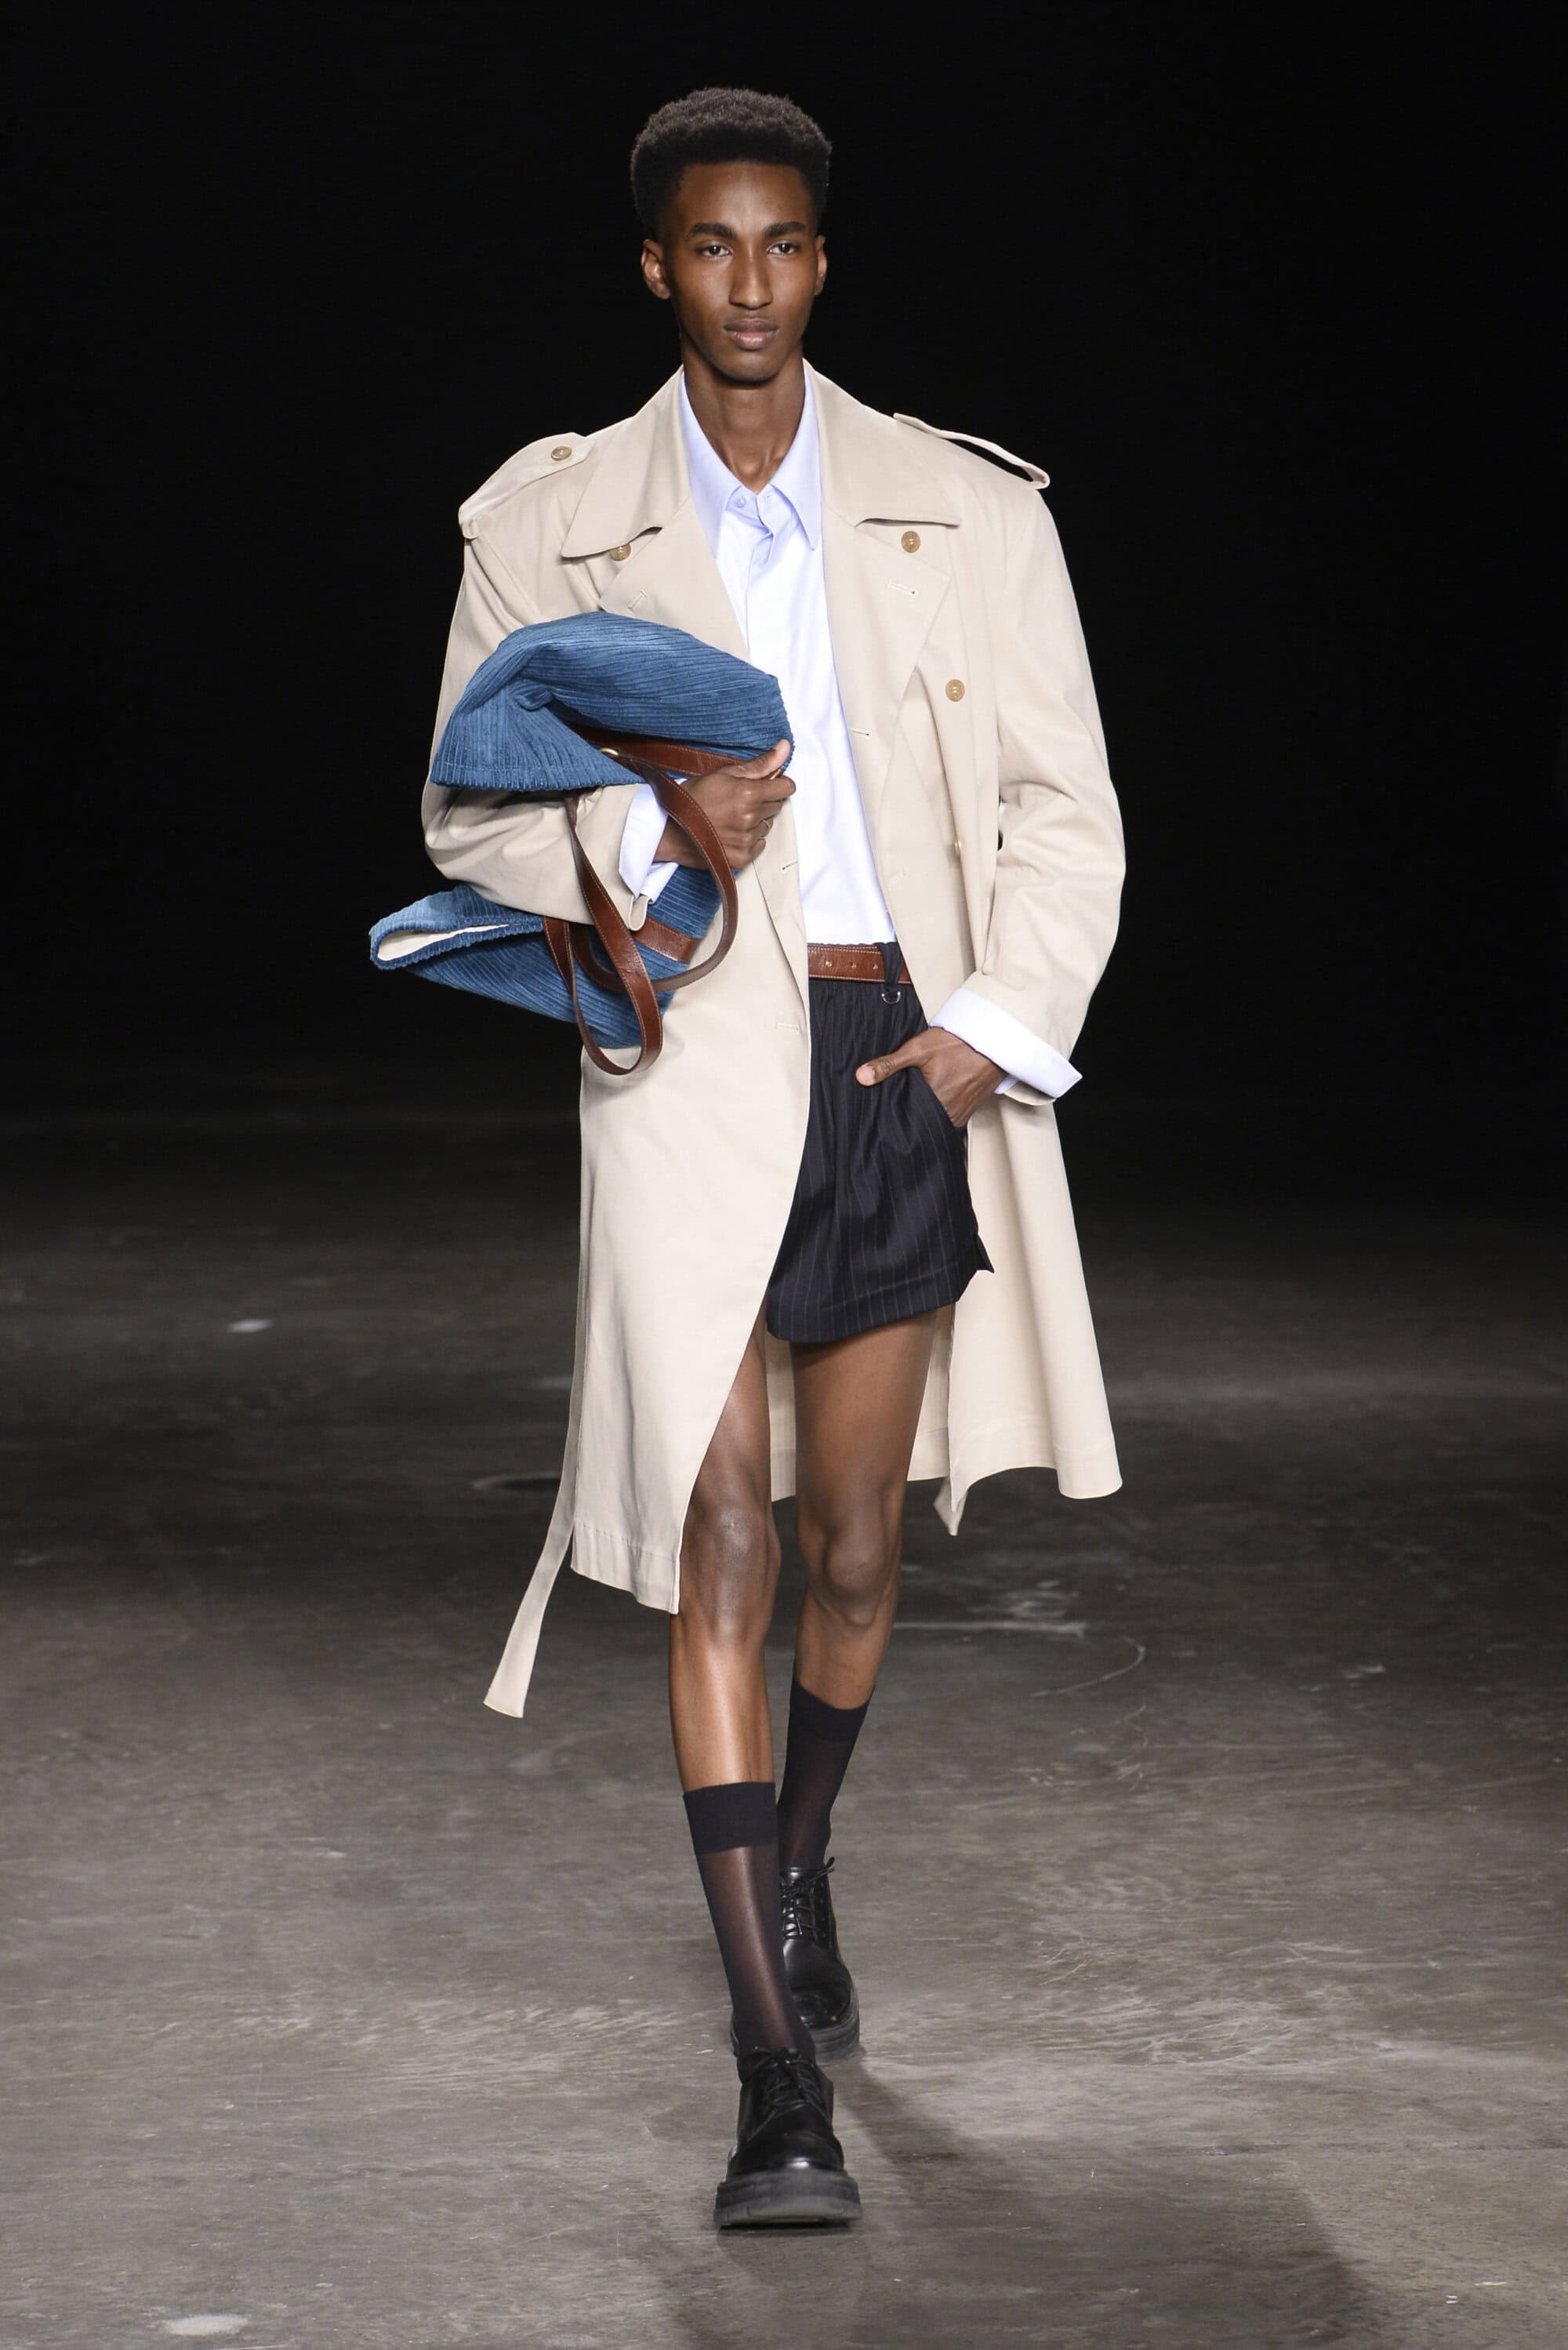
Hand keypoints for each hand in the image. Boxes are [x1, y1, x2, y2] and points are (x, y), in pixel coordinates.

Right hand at [657, 740, 794, 869]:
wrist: (669, 830)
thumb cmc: (693, 799)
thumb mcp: (724, 774)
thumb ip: (760, 764)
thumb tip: (785, 747)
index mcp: (749, 794)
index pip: (786, 788)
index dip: (778, 784)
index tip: (768, 785)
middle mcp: (750, 818)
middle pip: (776, 806)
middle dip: (763, 801)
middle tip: (739, 801)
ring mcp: (746, 840)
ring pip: (766, 826)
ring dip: (756, 821)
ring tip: (731, 818)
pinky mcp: (742, 858)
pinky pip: (759, 845)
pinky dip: (749, 839)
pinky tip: (730, 833)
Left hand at [855, 1027, 1004, 1125]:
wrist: (993, 1040)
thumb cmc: (957, 1044)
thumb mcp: (918, 1049)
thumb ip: (889, 1065)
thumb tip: (861, 1077)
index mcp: (934, 1103)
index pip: (905, 1121)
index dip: (893, 1118)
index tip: (882, 1114)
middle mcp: (948, 1115)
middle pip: (920, 1123)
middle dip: (907, 1118)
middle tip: (895, 1107)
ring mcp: (960, 1115)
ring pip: (933, 1122)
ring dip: (922, 1116)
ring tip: (910, 1106)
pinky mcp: (967, 1112)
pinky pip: (947, 1119)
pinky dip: (936, 1113)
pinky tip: (928, 1102)